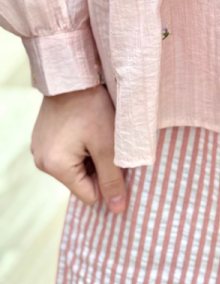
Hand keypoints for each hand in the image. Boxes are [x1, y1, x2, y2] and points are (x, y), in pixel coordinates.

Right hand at [31, 84, 126, 213]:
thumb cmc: (92, 108)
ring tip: (95, 131)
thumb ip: (113, 178)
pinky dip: (79, 145)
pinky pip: (65, 152)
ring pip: (74, 166)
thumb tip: (117, 210)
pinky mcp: (42, 136)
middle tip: (107, 141)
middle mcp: (41, 161)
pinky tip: (86, 126)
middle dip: (97, 166)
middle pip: (80, 181)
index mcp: (55, 167)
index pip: (89, 195)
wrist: (72, 74)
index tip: (116, 159)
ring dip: (89, 155)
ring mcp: (39, 148)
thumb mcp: (108, 145)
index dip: (108, 181)